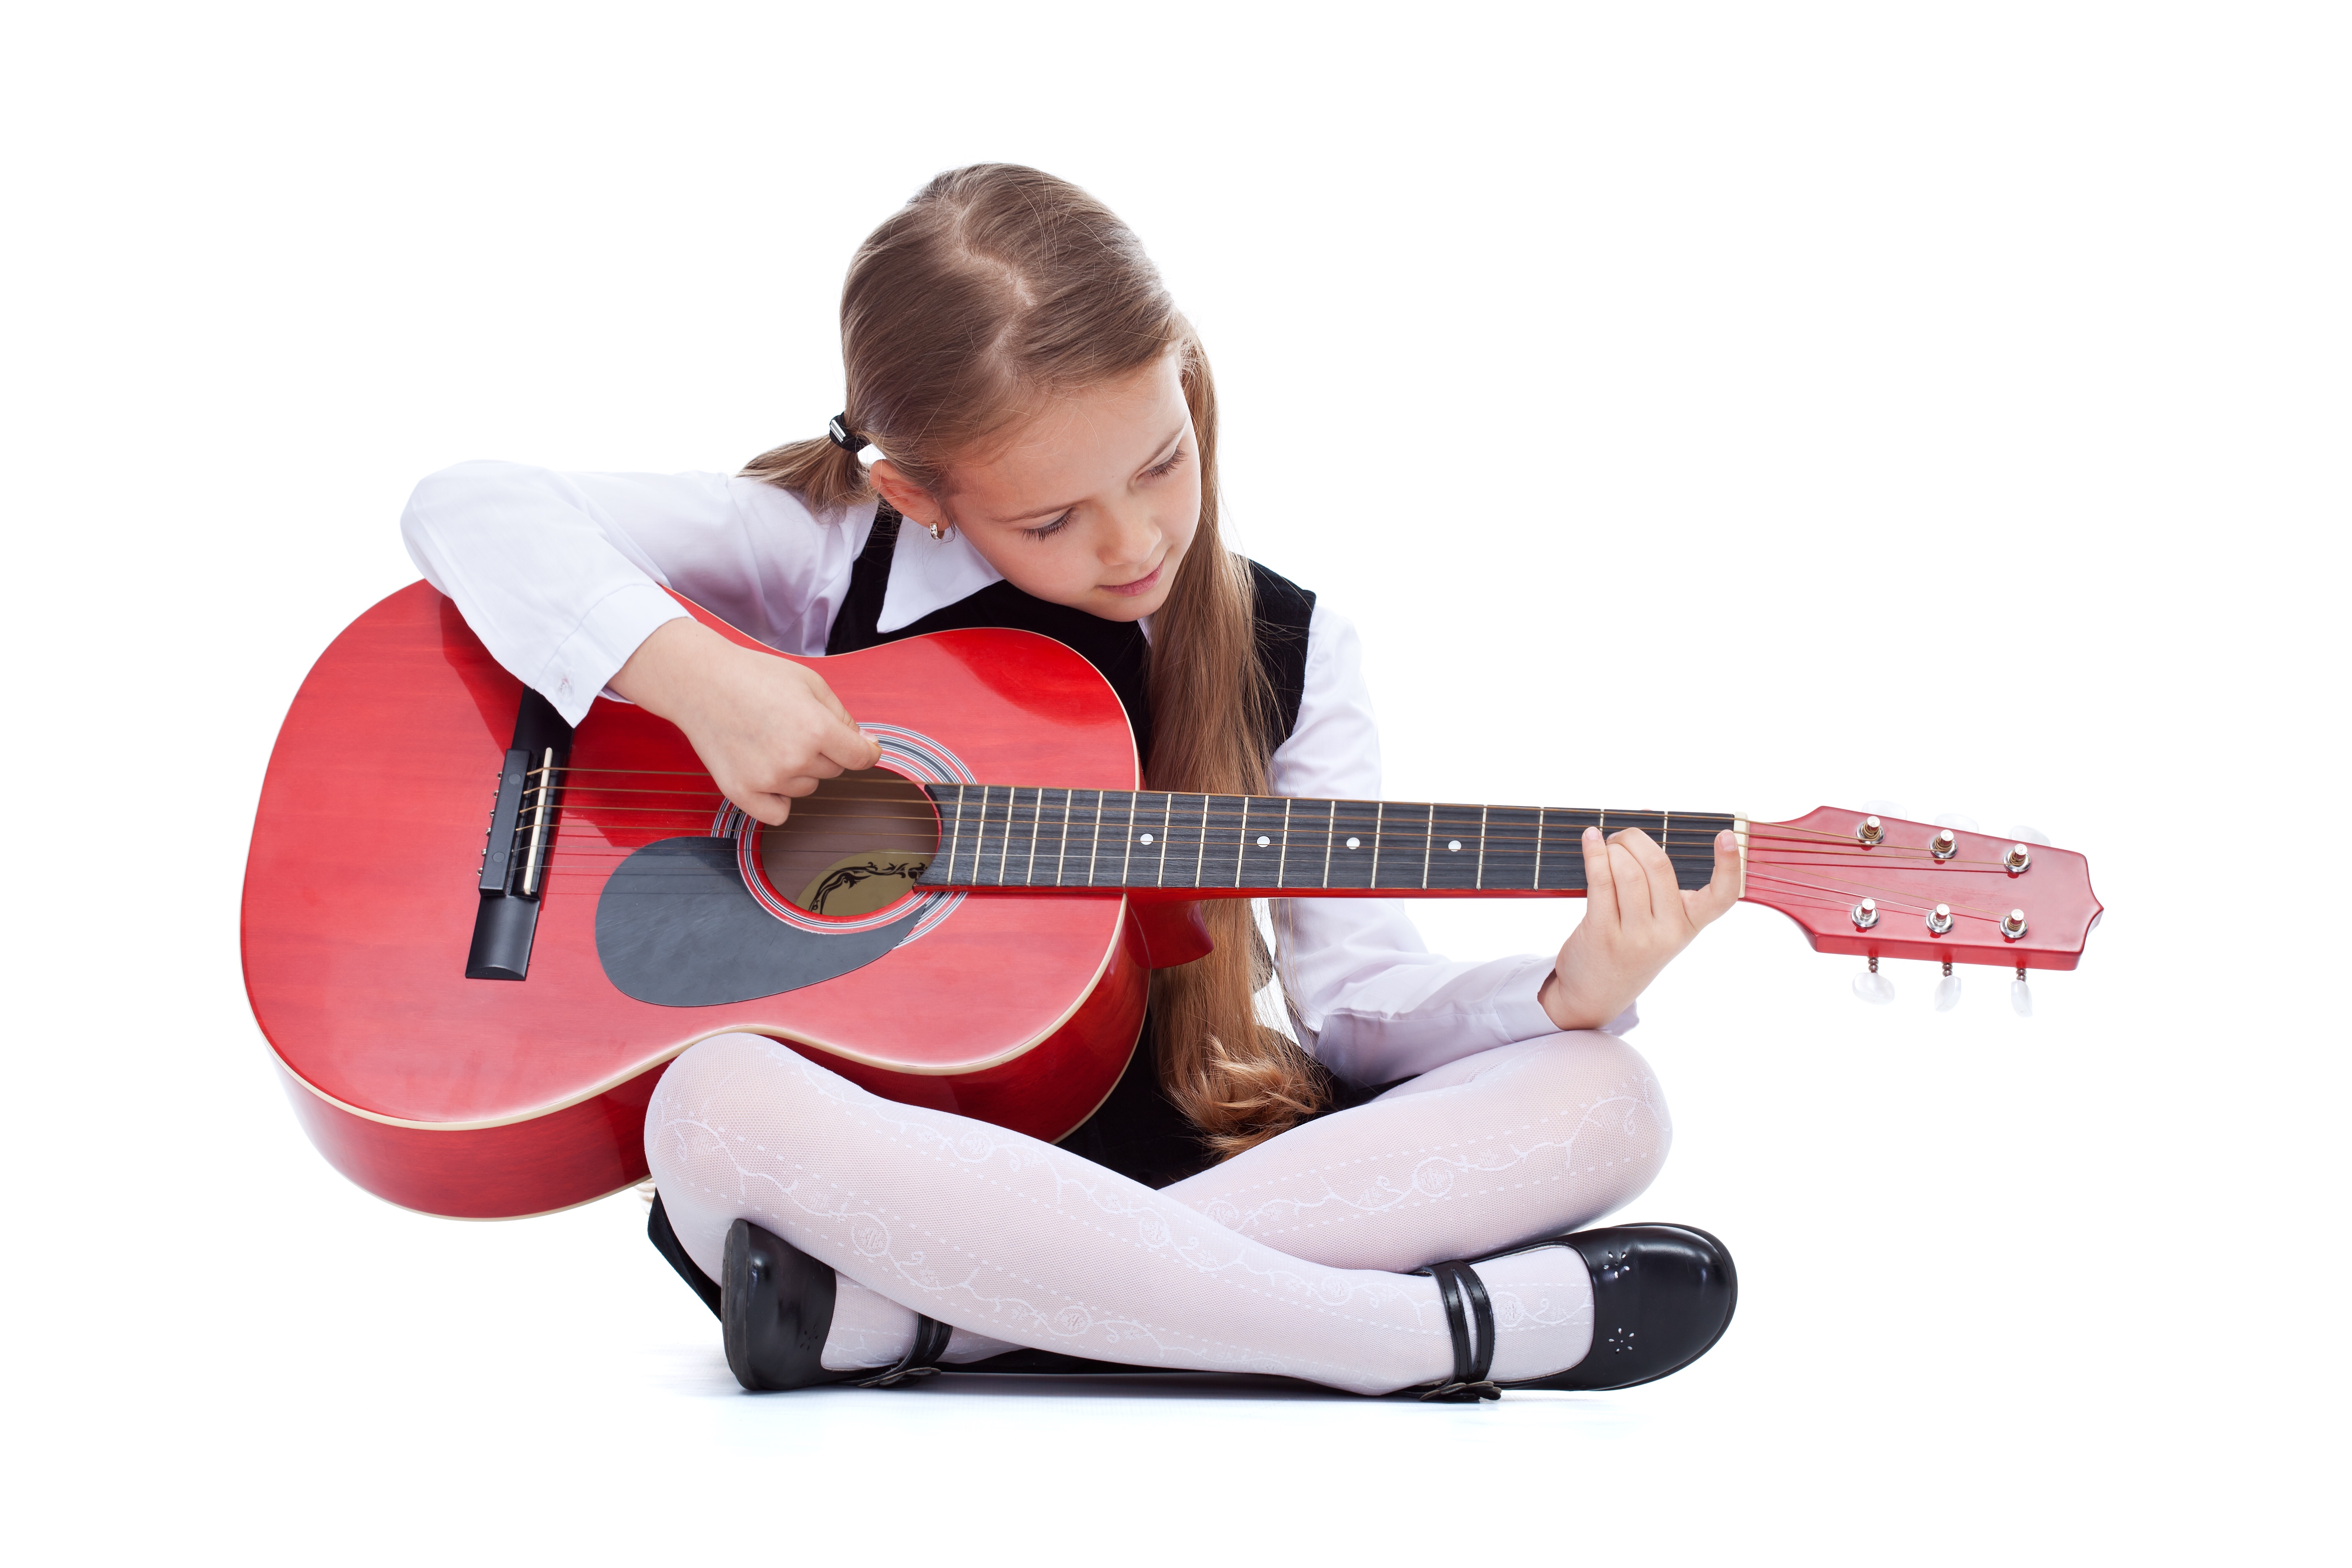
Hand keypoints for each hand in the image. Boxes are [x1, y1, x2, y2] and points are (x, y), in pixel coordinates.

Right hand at [609, 618, 881, 825]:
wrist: (700, 682)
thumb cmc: (754, 676)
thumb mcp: (811, 682)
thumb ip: (843, 716)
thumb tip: (865, 745)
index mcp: (816, 729)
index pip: (862, 758)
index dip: (867, 750)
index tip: (864, 747)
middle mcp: (794, 759)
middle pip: (833, 771)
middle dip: (823, 752)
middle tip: (792, 725)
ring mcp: (767, 780)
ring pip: (806, 788)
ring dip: (798, 770)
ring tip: (769, 739)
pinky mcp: (741, 793)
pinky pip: (778, 813)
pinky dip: (778, 799)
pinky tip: (767, 773)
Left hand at [1537, 827, 1742, 1031]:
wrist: (1596, 993)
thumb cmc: (1629, 948)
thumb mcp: (1659, 926)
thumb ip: (1660, 885)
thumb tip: (1646, 822)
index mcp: (1690, 926)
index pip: (1722, 898)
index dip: (1730, 866)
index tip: (1726, 836)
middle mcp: (1668, 933)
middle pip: (1658, 866)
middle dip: (1636, 839)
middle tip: (1621, 837)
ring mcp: (1636, 936)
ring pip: (1628, 871)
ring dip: (1613, 848)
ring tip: (1605, 846)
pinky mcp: (1603, 934)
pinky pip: (1601, 882)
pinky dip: (1594, 854)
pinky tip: (1590, 839)